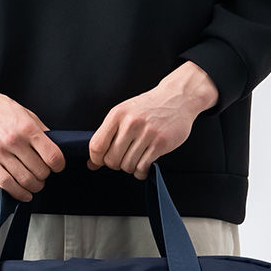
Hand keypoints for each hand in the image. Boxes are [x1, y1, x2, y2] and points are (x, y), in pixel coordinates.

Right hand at [0, 80, 65, 200]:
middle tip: (42, 174)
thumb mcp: (25, 113)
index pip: (52, 155)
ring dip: (34, 186)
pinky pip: (6, 183)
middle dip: (45, 176)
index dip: (59, 165)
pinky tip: (24, 194)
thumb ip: (40, 131)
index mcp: (27, 128)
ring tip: (35, 184)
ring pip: (25, 180)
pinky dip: (18, 193)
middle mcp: (13, 140)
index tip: (57, 166)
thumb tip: (55, 147)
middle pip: (40, 171)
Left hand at [88, 61, 217, 179]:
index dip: (96, 159)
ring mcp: (146, 134)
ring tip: (135, 158)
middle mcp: (131, 123)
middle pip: (111, 160)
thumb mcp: (124, 114)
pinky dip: (141, 171)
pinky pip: (142, 167)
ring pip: (127, 166)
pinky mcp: (160, 143)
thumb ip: (107, 136)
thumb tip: (92, 162)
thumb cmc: (148, 107)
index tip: (99, 161)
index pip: (97, 146)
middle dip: (114, 164)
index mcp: (117, 115)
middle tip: (122, 158)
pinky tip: (144, 164)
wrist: (177, 98)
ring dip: (130, 167)